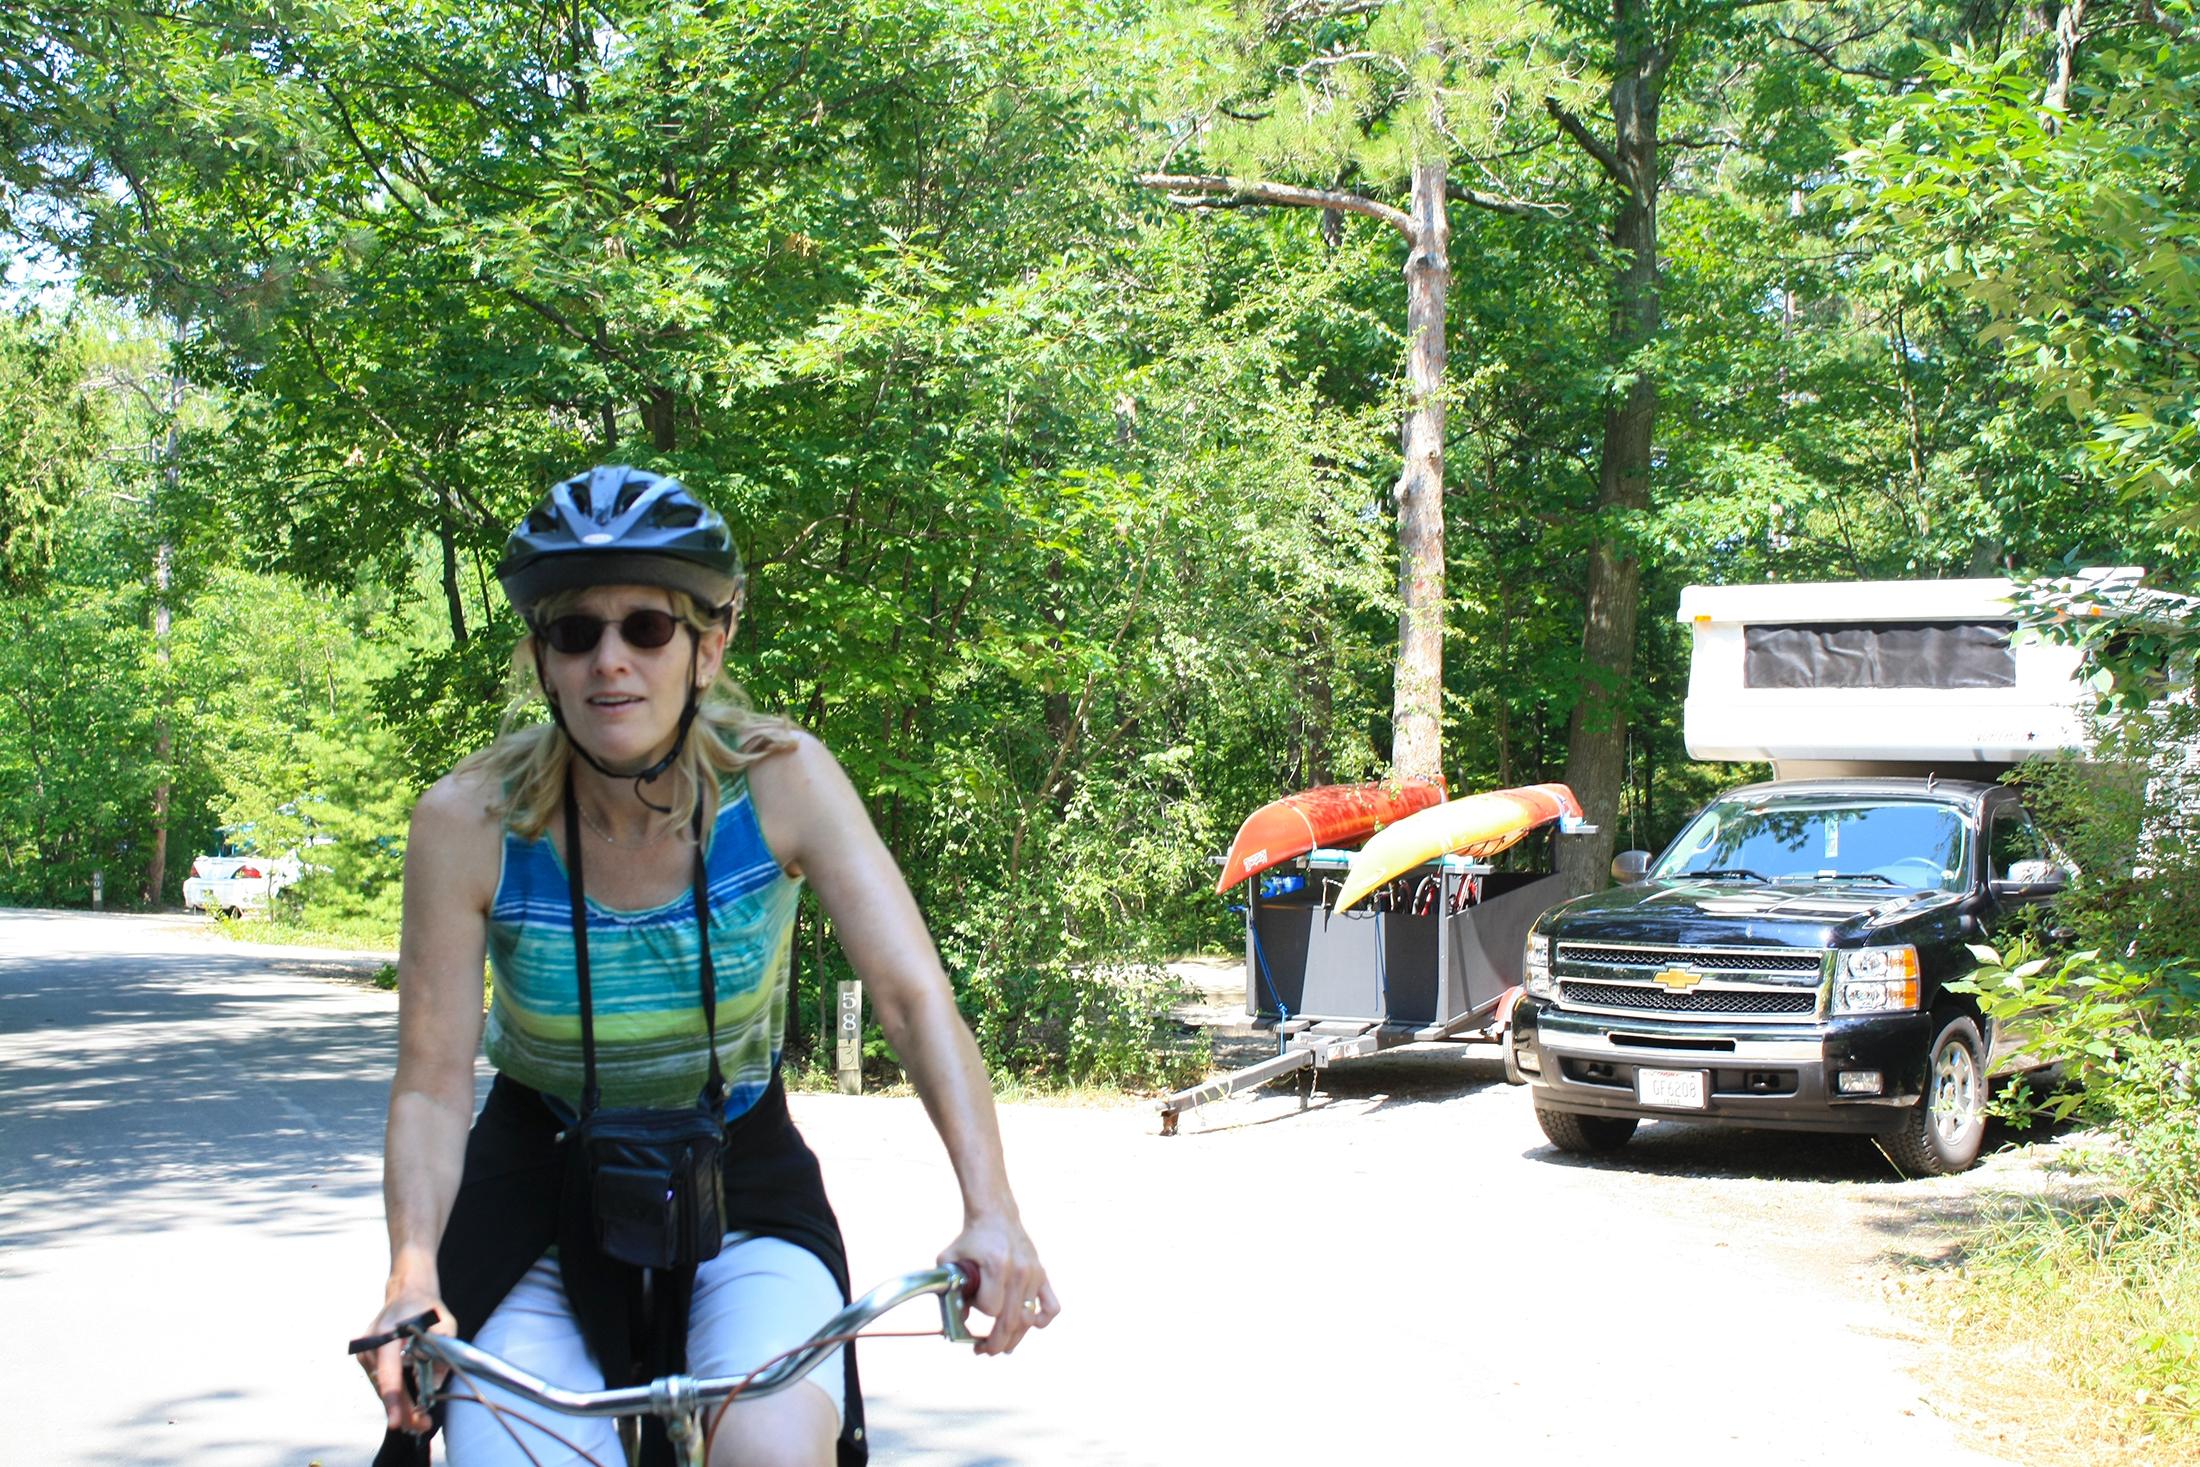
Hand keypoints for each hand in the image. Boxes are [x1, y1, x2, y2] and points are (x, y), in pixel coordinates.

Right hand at [355, 1289, 453, 1433]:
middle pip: (385, 1386)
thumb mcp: (445, 1324)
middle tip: (421, 1426)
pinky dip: (394, 1395)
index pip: (389, 1373)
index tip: (397, 1421)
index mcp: (387, 1334)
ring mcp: (365, 1352)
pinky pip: (381, 1381)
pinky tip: (408, 1407)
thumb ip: (441, 1351)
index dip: (394, 1400)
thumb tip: (434, 1386)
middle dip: (402, 1410)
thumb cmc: (426, 1308)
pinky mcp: (366, 1358)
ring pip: (382, 1387)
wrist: (406, 1293)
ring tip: (419, 1421)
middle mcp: (370, 1345)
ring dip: (399, 1405)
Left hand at [941, 1211, 1057, 1356]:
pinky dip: (1042, 1321)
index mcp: (996, 1265)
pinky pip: (1052, 1307)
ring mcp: (1034, 1274)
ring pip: (1028, 1320)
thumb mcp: (949, 1260)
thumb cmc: (970, 1240)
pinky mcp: (1042, 1275)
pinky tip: (1029, 1326)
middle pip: (1011, 1321)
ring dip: (1014, 1339)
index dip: (978, 1314)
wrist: (996, 1216)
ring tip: (1001, 1347)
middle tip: (983, 1351)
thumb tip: (959, 1322)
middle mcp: (1019, 1271)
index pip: (990, 1309)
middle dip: (995, 1343)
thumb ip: (949, 1290)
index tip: (968, 1310)